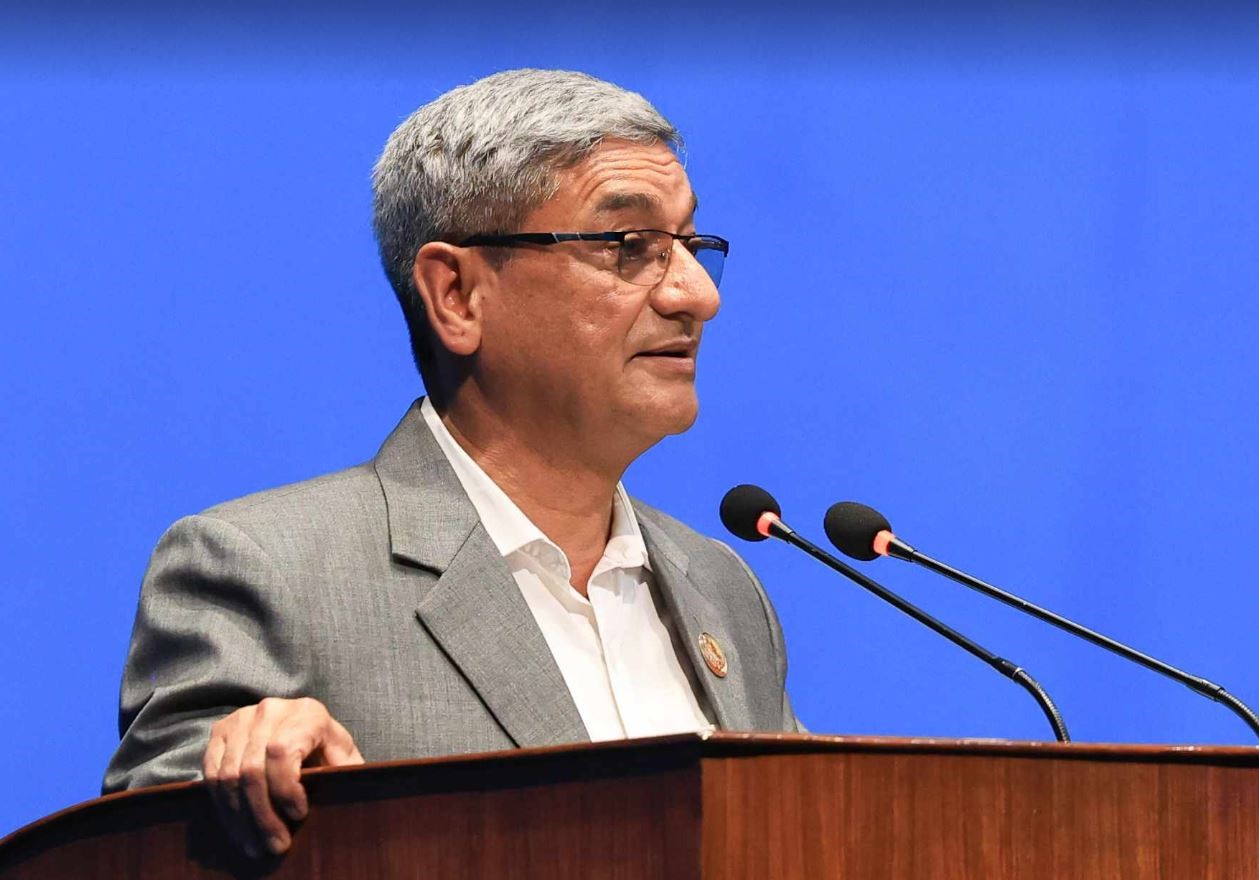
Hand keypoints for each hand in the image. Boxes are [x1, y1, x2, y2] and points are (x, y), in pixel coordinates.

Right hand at [203, 697, 363, 857]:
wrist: (302, 727)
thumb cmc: (328, 749)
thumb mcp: (345, 757)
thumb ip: (346, 771)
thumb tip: (345, 794)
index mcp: (307, 713)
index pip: (281, 751)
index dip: (285, 788)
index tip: (299, 815)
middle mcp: (271, 710)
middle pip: (252, 769)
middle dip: (263, 815)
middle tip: (276, 844)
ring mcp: (242, 718)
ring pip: (229, 776)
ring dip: (241, 818)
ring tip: (256, 844)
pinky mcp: (221, 731)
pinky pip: (212, 774)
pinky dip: (223, 806)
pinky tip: (239, 828)